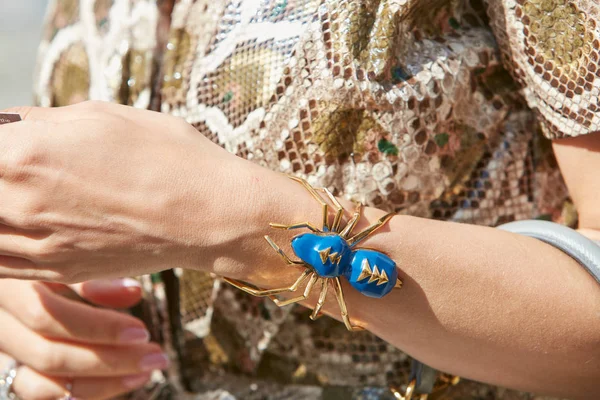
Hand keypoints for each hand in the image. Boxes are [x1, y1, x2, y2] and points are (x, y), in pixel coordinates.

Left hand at [0, 101, 264, 282]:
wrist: (210, 215)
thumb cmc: (169, 157)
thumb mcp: (104, 117)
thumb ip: (42, 121)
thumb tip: (9, 125)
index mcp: (26, 153)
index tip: (8, 136)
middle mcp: (20, 202)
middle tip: (16, 162)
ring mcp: (37, 244)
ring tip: (18, 193)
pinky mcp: (58, 269)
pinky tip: (13, 225)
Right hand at [0, 278, 167, 398]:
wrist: (11, 285)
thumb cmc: (43, 262)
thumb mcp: (62, 260)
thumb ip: (91, 276)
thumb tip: (133, 293)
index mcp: (9, 288)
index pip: (50, 316)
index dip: (97, 327)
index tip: (142, 332)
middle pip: (49, 356)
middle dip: (109, 361)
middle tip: (156, 357)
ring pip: (41, 385)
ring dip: (99, 384)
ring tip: (144, 373)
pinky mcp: (7, 372)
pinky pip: (39, 393)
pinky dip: (80, 394)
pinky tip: (117, 384)